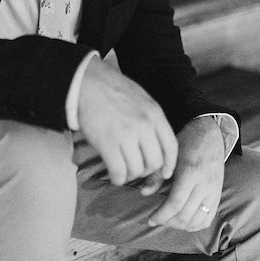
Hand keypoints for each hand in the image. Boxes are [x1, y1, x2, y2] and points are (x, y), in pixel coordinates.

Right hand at [78, 57, 177, 185]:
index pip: (171, 146)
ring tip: (124, 170)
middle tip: (136, 169)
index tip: (166, 173)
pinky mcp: (107, 142)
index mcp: (155, 114)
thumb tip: (157, 144)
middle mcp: (144, 125)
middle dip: (146, 171)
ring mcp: (126, 135)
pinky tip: (115, 175)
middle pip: (155, 162)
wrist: (88, 82)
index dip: (170, 164)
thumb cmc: (113, 90)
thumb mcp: (143, 100)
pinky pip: (119, 171)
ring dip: (131, 175)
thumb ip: (152, 120)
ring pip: (137, 170)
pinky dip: (118, 178)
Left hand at [148, 117, 225, 231]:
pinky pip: (208, 218)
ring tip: (169, 220)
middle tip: (158, 219)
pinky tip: (184, 220)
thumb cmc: (186, 143)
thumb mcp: (169, 155)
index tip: (151, 219)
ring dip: (181, 225)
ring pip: (197, 220)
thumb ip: (156, 175)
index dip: (161, 216)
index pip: (175, 204)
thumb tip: (144, 193)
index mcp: (191, 173)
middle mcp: (205, 184)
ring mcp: (214, 190)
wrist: (210, 134)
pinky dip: (195, 225)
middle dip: (168, 222)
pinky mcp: (218, 194)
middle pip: (185, 215)